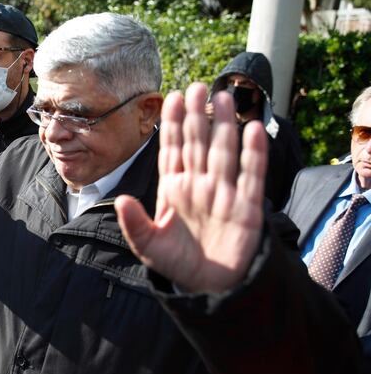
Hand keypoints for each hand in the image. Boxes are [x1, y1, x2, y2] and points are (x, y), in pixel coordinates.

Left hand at [115, 83, 266, 292]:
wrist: (208, 287)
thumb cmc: (177, 264)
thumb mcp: (148, 244)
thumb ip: (134, 223)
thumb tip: (121, 199)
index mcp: (174, 189)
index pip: (173, 150)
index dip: (173, 125)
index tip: (171, 98)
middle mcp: (199, 185)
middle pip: (198, 143)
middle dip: (197, 116)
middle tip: (198, 86)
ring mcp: (223, 194)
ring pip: (223, 152)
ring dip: (224, 126)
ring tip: (224, 97)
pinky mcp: (246, 208)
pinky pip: (251, 176)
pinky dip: (253, 154)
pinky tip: (252, 130)